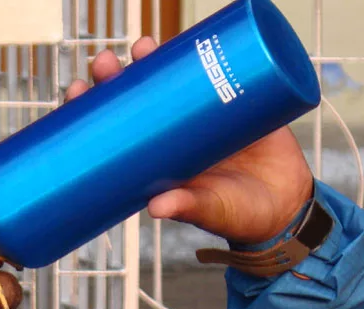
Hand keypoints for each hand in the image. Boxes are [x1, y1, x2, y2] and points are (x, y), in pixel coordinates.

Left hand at [66, 36, 314, 244]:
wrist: (287, 207)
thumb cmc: (240, 216)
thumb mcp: (211, 210)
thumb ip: (188, 207)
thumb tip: (157, 208)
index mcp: (155, 159)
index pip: (112, 129)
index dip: (90, 109)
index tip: (76, 92)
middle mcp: (172, 133)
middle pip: (133, 96)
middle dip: (115, 76)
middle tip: (105, 66)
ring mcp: (201, 113)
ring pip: (168, 77)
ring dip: (150, 57)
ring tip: (142, 47)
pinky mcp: (235, 100)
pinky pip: (215, 69)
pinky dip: (201, 51)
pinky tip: (187, 37)